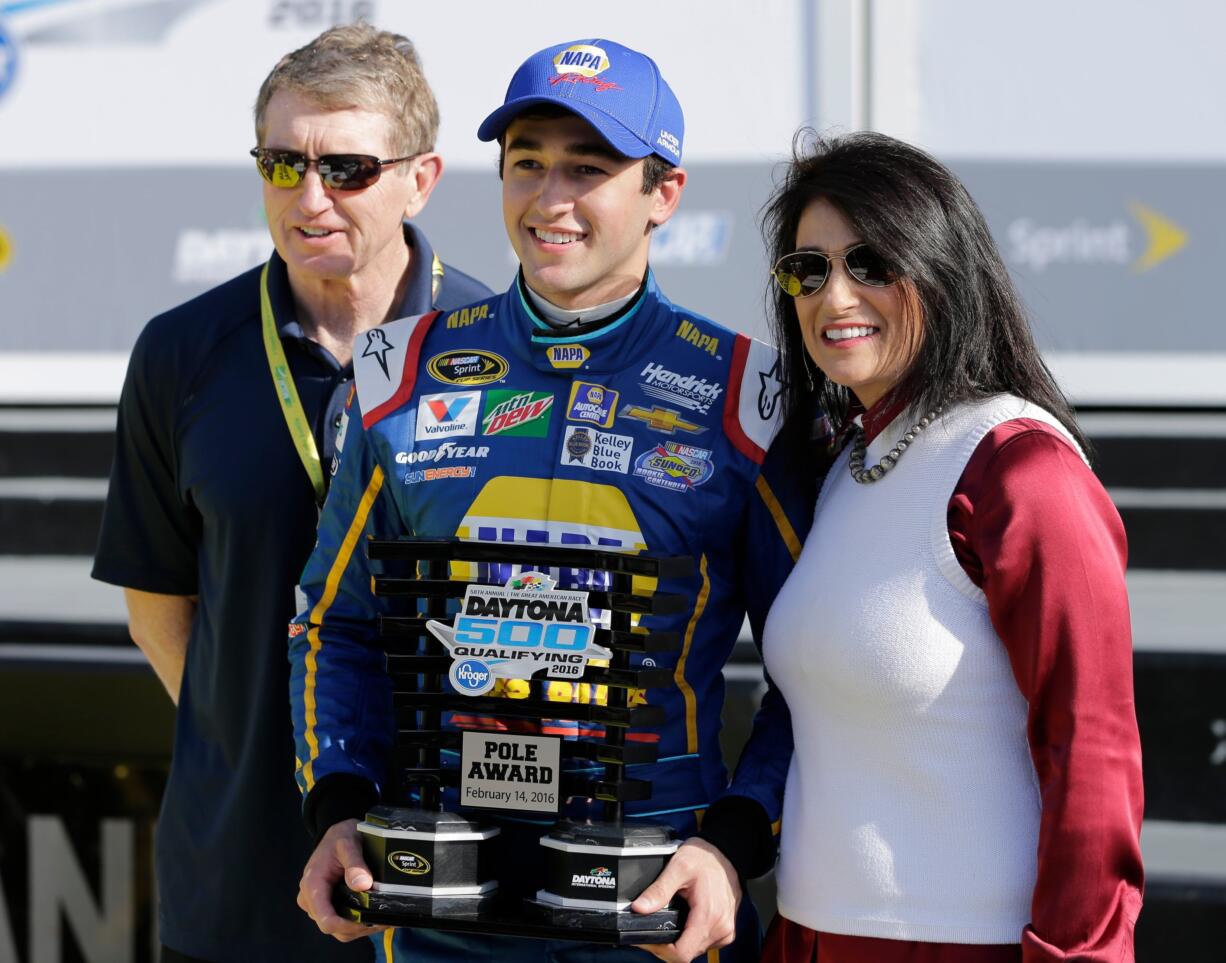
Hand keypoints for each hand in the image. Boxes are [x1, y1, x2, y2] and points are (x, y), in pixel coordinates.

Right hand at [297, 818, 388, 941]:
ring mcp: (318, 904)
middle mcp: (310, 899)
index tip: (371, 920)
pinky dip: (358, 922)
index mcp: (312, 885)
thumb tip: (363, 885)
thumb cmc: (340, 836)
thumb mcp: (348, 843)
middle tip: (384, 918)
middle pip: (334, 928)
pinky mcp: (327, 905)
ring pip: (339, 929)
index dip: (349, 925)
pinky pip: (341, 922)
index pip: (326, 920)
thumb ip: (355, 863)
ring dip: (360, 927)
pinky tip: (374, 915)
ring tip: (382, 917)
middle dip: (359, 927)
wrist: (336, 834)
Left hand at [631, 838, 740, 961]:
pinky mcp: (725, 930)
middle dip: (665, 944)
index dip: (660, 950)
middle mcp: (720, 928)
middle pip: (686, 954)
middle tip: (652, 925)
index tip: (647, 938)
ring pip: (694, 950)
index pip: (682, 954)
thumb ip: (659, 890)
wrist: (726, 852)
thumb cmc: (705, 857)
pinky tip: (684, 920)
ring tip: (668, 920)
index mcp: (709, 916)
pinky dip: (690, 936)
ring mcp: (725, 931)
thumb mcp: (678, 867)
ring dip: (678, 941)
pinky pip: (704, 943)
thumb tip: (639, 908)